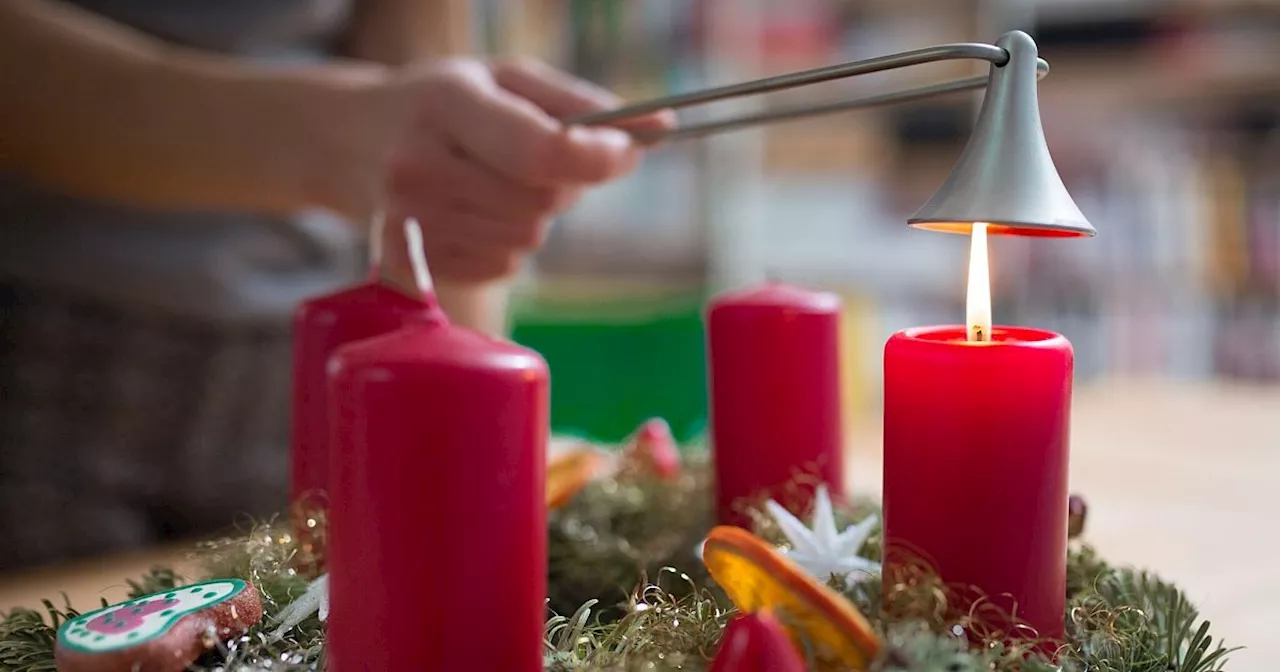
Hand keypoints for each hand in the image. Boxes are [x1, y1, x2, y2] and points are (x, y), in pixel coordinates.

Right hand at [380, 58, 673, 283]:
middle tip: (540, 157)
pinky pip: (502, 264)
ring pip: (526, 238)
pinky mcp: (412, 265)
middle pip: (541, 201)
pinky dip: (506, 241)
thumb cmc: (443, 102)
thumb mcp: (505, 79)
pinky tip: (475, 210)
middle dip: (564, 182)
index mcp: (444, 104)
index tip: (627, 149)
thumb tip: (662, 129)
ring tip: (496, 179)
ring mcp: (410, 223)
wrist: (347, 140)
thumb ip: (582, 103)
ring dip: (535, 213)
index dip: (597, 156)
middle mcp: (418, 166)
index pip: (539, 150)